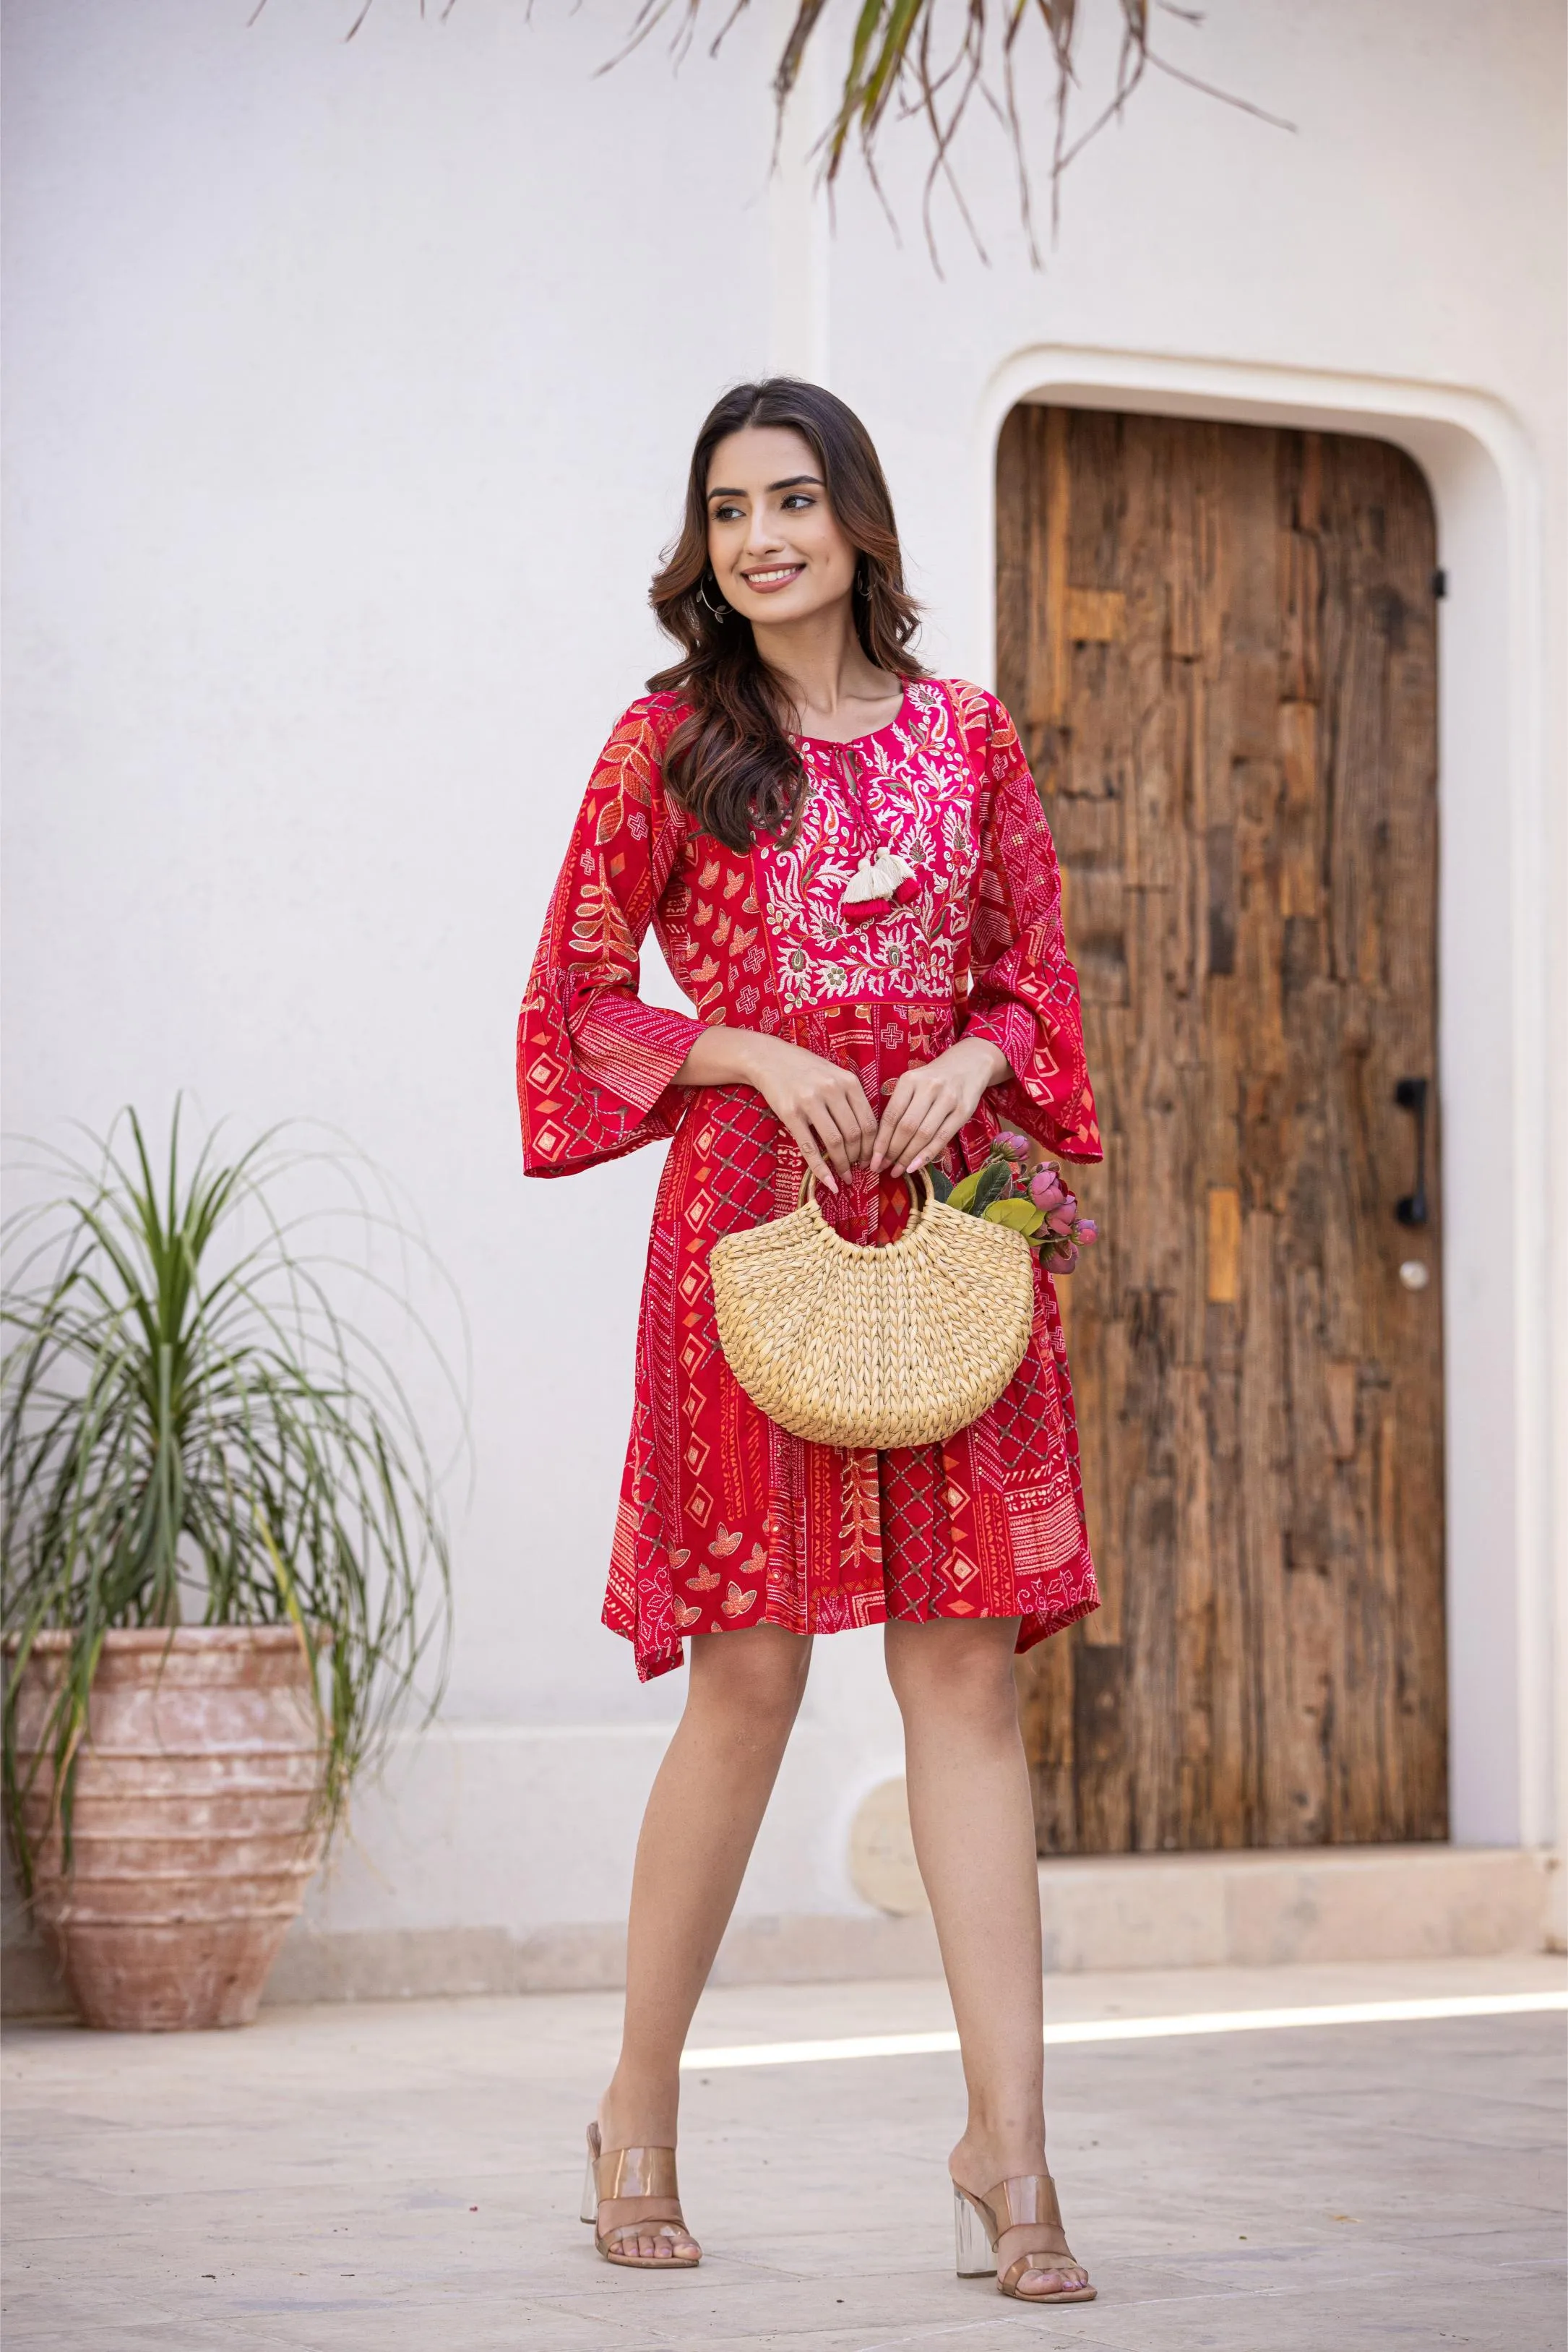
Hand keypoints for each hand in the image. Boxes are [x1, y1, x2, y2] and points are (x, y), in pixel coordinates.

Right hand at [674, 1027, 874, 1192]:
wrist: (769, 1058)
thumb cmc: (806, 1069)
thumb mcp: (835, 1075)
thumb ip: (851, 1099)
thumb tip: (868, 1135)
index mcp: (848, 1081)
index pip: (870, 1122)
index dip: (873, 1147)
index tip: (872, 1159)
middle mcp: (832, 1090)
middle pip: (854, 1134)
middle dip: (859, 1158)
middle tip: (859, 1170)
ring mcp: (810, 1101)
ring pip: (835, 1142)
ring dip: (843, 1165)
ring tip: (845, 1176)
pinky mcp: (790, 1113)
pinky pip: (809, 1147)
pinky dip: (821, 1169)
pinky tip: (828, 1182)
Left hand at [870, 1039, 1011, 1176]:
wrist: (968, 1064)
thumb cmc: (932, 1079)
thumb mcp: (912, 1084)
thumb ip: (898, 1106)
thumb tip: (880, 1143)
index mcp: (910, 1080)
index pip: (890, 1115)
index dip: (880, 1141)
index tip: (873, 1159)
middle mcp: (929, 1087)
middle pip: (906, 1127)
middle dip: (892, 1152)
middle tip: (883, 1168)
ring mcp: (948, 1099)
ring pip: (924, 1134)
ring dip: (908, 1157)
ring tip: (897, 1171)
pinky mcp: (964, 1110)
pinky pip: (942, 1137)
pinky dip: (927, 1155)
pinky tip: (915, 1166)